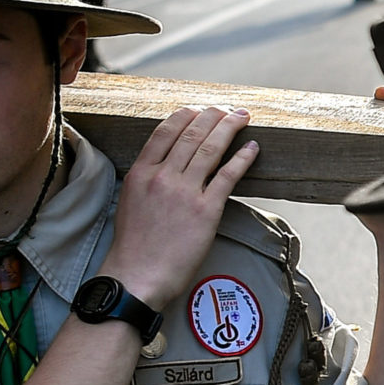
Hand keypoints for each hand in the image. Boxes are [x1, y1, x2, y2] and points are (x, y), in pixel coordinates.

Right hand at [101, 106, 259, 310]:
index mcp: (140, 173)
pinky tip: (252, 147)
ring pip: (210, 149)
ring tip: (242, 116)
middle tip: (226, 109)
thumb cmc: (134, 246)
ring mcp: (184, 192)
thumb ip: (147, 179)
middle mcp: (162, 177)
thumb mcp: (130, 201)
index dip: (185, 115)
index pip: (165, 132)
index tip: (198, 109)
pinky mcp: (205, 210)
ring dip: (229, 128)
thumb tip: (164, 165)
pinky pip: (228, 176)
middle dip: (212, 116)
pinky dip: (242, 158)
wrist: (138, 275)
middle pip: (191, 135)